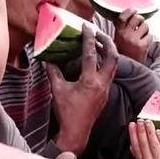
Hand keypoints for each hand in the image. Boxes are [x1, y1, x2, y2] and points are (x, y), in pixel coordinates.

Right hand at [46, 26, 117, 154]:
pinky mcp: (106, 93)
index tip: (86, 26)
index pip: (91, 53)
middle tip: (98, 33)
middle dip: (107, 42)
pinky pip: (110, 73)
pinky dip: (106, 63)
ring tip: (98, 43)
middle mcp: (102, 83)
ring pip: (114, 65)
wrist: (77, 132)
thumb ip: (53, 72)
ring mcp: (106, 89)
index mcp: (90, 81)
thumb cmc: (67, 112)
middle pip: (113, 56)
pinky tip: (96, 61)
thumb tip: (45, 59)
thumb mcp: (58, 90)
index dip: (89, 38)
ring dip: (108, 52)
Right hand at [114, 9, 149, 62]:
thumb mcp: (115, 41)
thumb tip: (126, 16)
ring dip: (145, 30)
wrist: (126, 70)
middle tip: (140, 25)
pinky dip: (148, 39)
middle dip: (140, 20)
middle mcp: (125, 35)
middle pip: (137, 18)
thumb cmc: (122, 55)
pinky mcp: (142, 46)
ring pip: (145, 26)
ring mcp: (134, 40)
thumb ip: (120, 30)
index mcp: (117, 33)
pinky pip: (150, 36)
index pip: (123, 16)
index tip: (133, 10)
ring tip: (141, 37)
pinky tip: (143, 45)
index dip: (129, 11)